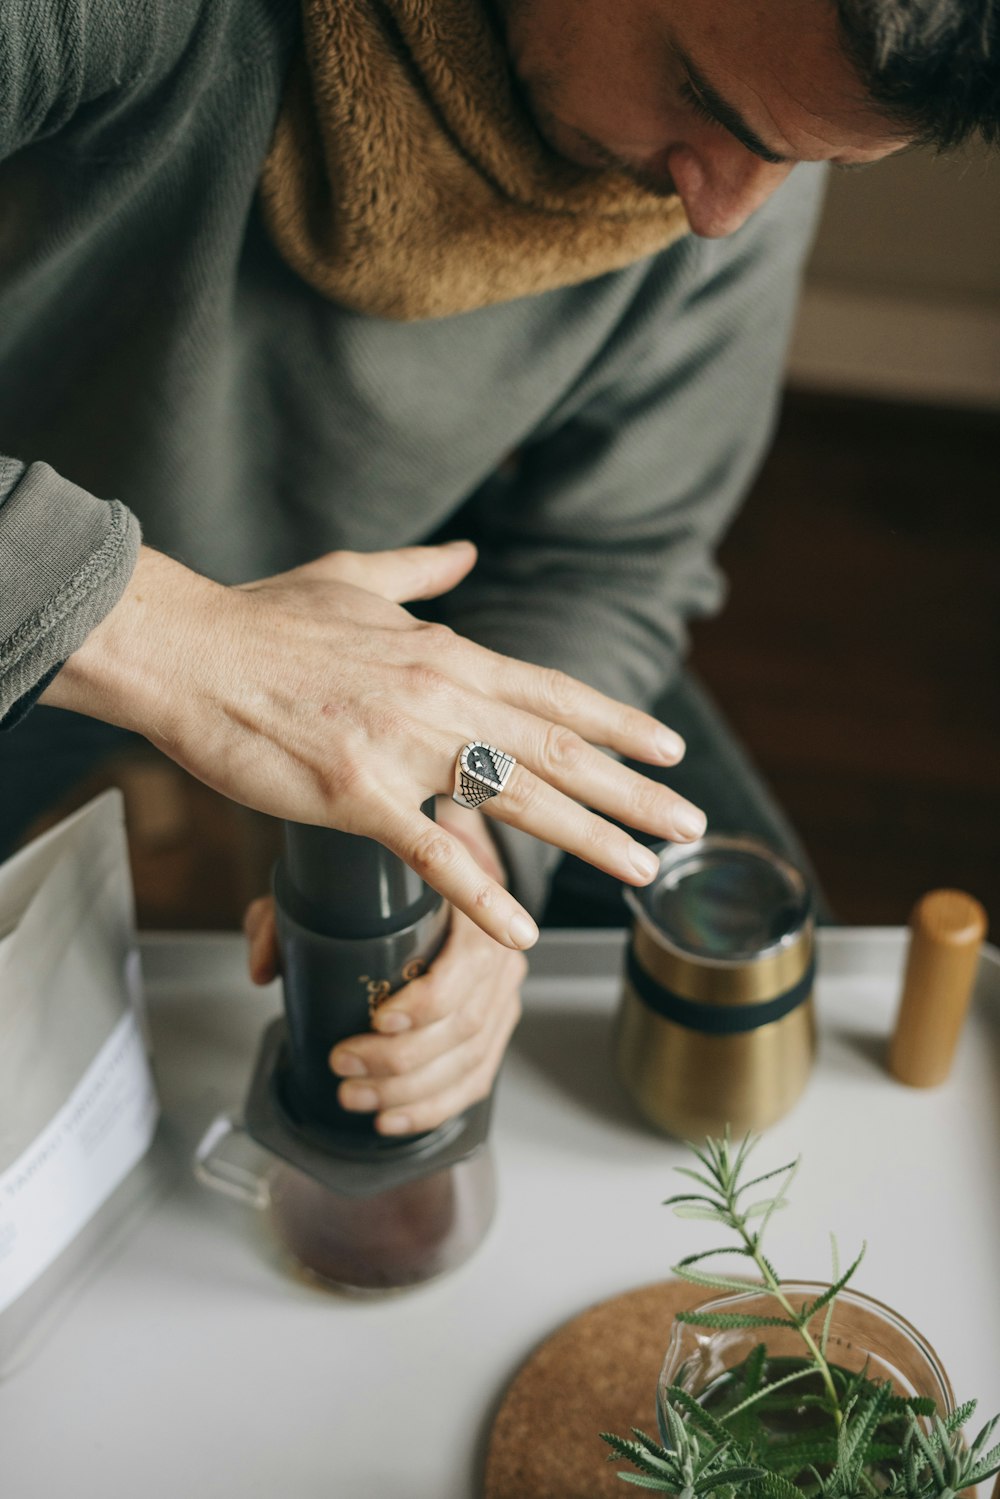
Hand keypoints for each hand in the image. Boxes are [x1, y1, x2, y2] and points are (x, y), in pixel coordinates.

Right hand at [44, 541, 703, 948]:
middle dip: (634, 791)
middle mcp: (439, 697)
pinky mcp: (353, 792)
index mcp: (444, 653)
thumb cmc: (261, 618)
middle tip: (691, 821)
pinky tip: (520, 930)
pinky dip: (482, 893)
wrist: (184, 648)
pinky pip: (432, 851)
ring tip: (645, 870)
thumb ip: (419, 571)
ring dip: (591, 838)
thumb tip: (466, 553)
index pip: (554, 693)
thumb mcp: (352, 577)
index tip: (668, 749)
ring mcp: (400, 746)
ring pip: (519, 799)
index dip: (618, 723)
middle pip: (559, 751)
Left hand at [243, 800, 523, 1133]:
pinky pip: (475, 1081)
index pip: (467, 964)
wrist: (444, 881)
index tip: (379, 1020)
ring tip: (355, 1097)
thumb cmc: (392, 887)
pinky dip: (433, 1108)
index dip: (428, 1002)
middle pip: (463, 1025)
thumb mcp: (334, 884)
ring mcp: (502, 997)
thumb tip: (263, 968)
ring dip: (408, 1093)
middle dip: (398, 1061)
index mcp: (472, 910)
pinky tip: (393, 1119)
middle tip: (343, 1065)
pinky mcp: (496, 1030)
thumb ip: (287, 916)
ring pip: (468, 1062)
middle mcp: (498, 956)